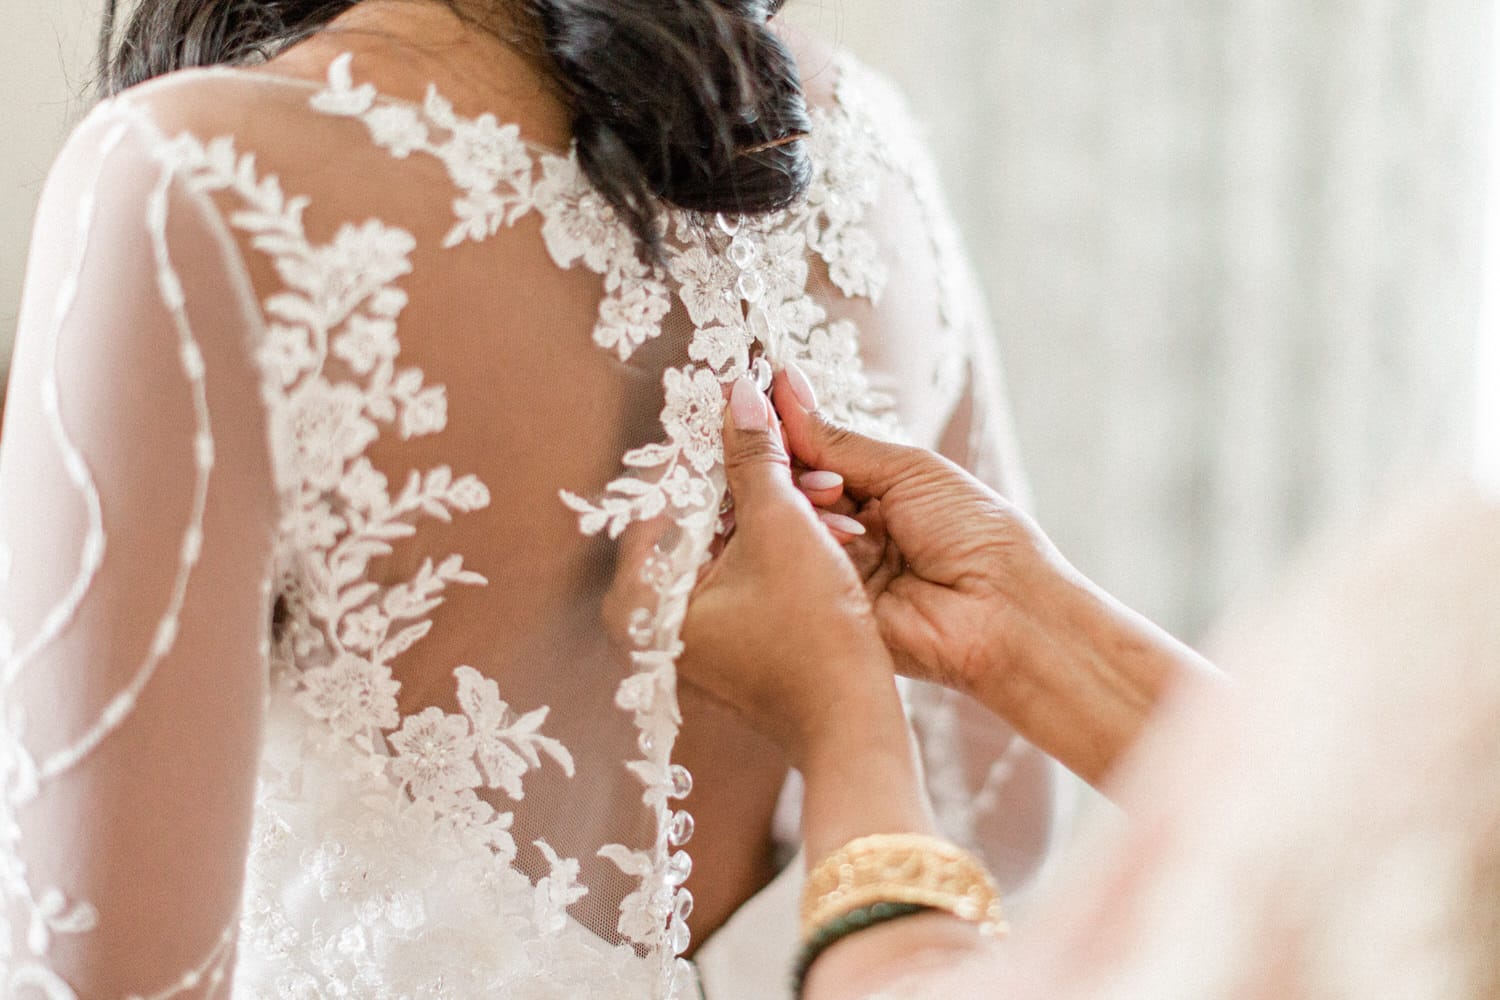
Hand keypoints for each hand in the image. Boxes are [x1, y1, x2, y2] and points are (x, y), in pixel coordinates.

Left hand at [675, 376, 903, 768]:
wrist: (853, 720)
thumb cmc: (812, 635)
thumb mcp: (782, 528)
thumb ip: (753, 457)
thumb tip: (737, 393)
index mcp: (641, 598)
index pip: (660, 494)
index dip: (705, 444)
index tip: (738, 404)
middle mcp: (653, 615)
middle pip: (692, 514)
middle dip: (751, 477)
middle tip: (790, 444)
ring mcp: (690, 627)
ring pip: (724, 537)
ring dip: (775, 505)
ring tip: (825, 488)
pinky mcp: (727, 632)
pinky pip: (742, 564)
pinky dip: (778, 538)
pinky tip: (825, 518)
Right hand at [771, 366, 1061, 695]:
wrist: (1004, 609)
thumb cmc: (975, 533)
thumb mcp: (908, 470)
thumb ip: (838, 442)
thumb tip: (785, 391)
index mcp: (877, 493)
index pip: (812, 457)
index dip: (785, 433)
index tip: (751, 400)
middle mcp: (851, 532)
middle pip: (792, 492)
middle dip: (787, 465)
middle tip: (779, 448)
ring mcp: (836, 571)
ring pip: (789, 527)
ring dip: (802, 503)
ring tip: (830, 497)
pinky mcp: (825, 609)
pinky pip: (796, 569)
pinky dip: (806, 545)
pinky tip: (823, 531)